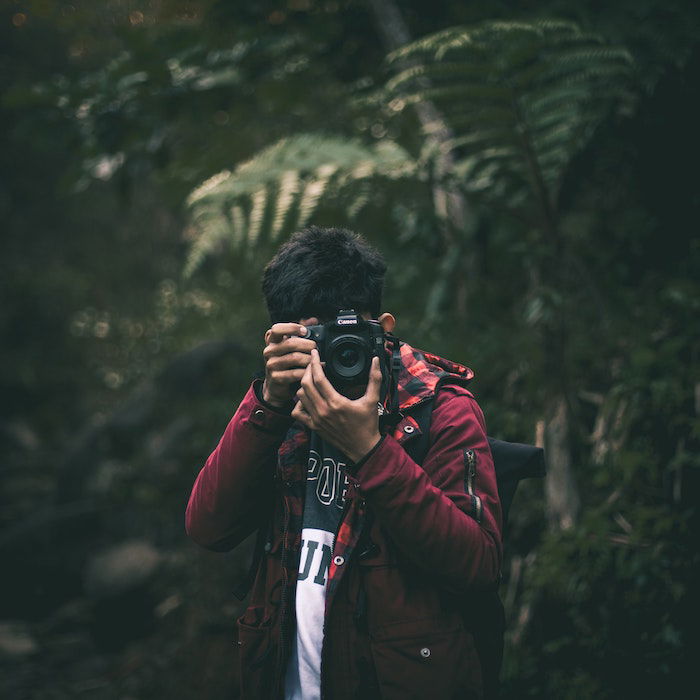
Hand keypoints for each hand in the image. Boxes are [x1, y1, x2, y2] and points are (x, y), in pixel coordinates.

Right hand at [262, 319, 317, 406]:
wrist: (276, 387)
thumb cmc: (286, 364)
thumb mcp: (290, 347)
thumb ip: (300, 332)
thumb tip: (313, 319)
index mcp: (272, 341)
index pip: (277, 329)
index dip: (291, 327)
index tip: (304, 331)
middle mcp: (269, 351)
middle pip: (290, 343)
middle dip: (307, 345)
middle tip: (316, 348)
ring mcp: (271, 365)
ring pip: (295, 358)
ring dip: (309, 359)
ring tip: (317, 360)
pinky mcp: (276, 377)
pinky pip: (295, 373)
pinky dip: (307, 372)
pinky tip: (312, 371)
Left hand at [292, 348, 381, 462]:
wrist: (363, 448)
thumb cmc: (368, 424)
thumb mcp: (373, 399)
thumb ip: (375, 379)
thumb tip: (376, 361)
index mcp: (336, 402)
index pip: (318, 378)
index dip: (314, 362)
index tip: (315, 353)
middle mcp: (323, 410)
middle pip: (305, 384)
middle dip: (307, 370)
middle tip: (313, 363)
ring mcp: (316, 419)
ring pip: (299, 396)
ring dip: (303, 384)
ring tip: (311, 378)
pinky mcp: (314, 427)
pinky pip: (297, 412)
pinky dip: (298, 403)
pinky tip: (306, 398)